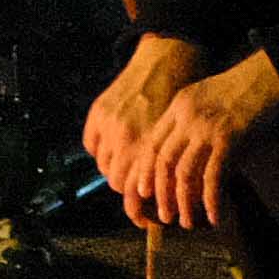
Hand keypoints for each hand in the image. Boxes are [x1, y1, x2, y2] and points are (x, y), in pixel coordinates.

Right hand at [80, 33, 209, 206]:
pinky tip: (117, 145)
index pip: (135, 195)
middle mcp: (127, 139)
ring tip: (131, 164)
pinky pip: (92, 145)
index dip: (140, 213)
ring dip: (117, 169)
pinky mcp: (98, 113)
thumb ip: (173, 168)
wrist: (168, 57)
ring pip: (104, 166)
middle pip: (118, 183)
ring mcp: (109, 126)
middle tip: (143, 190)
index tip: (148, 221)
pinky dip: (102, 149)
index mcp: (152, 148)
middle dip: (131, 190)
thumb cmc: (187, 100)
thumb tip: (172, 201)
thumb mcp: (185, 138)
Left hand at [123, 53, 278, 231]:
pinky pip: (213, 177)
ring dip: (183, 203)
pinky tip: (216, 216)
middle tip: (164, 216)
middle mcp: (187, 117)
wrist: (276, 71)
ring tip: (188, 222)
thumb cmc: (249, 89)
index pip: (152, 144)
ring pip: (184, 174)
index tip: (143, 192)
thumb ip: (196, 125)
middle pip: (162, 161)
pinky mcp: (230, 139)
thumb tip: (194, 160)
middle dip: (161, 193)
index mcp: (179, 105)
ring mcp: (207, 128)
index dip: (145, 171)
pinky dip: (211, 201)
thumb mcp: (211, 99)